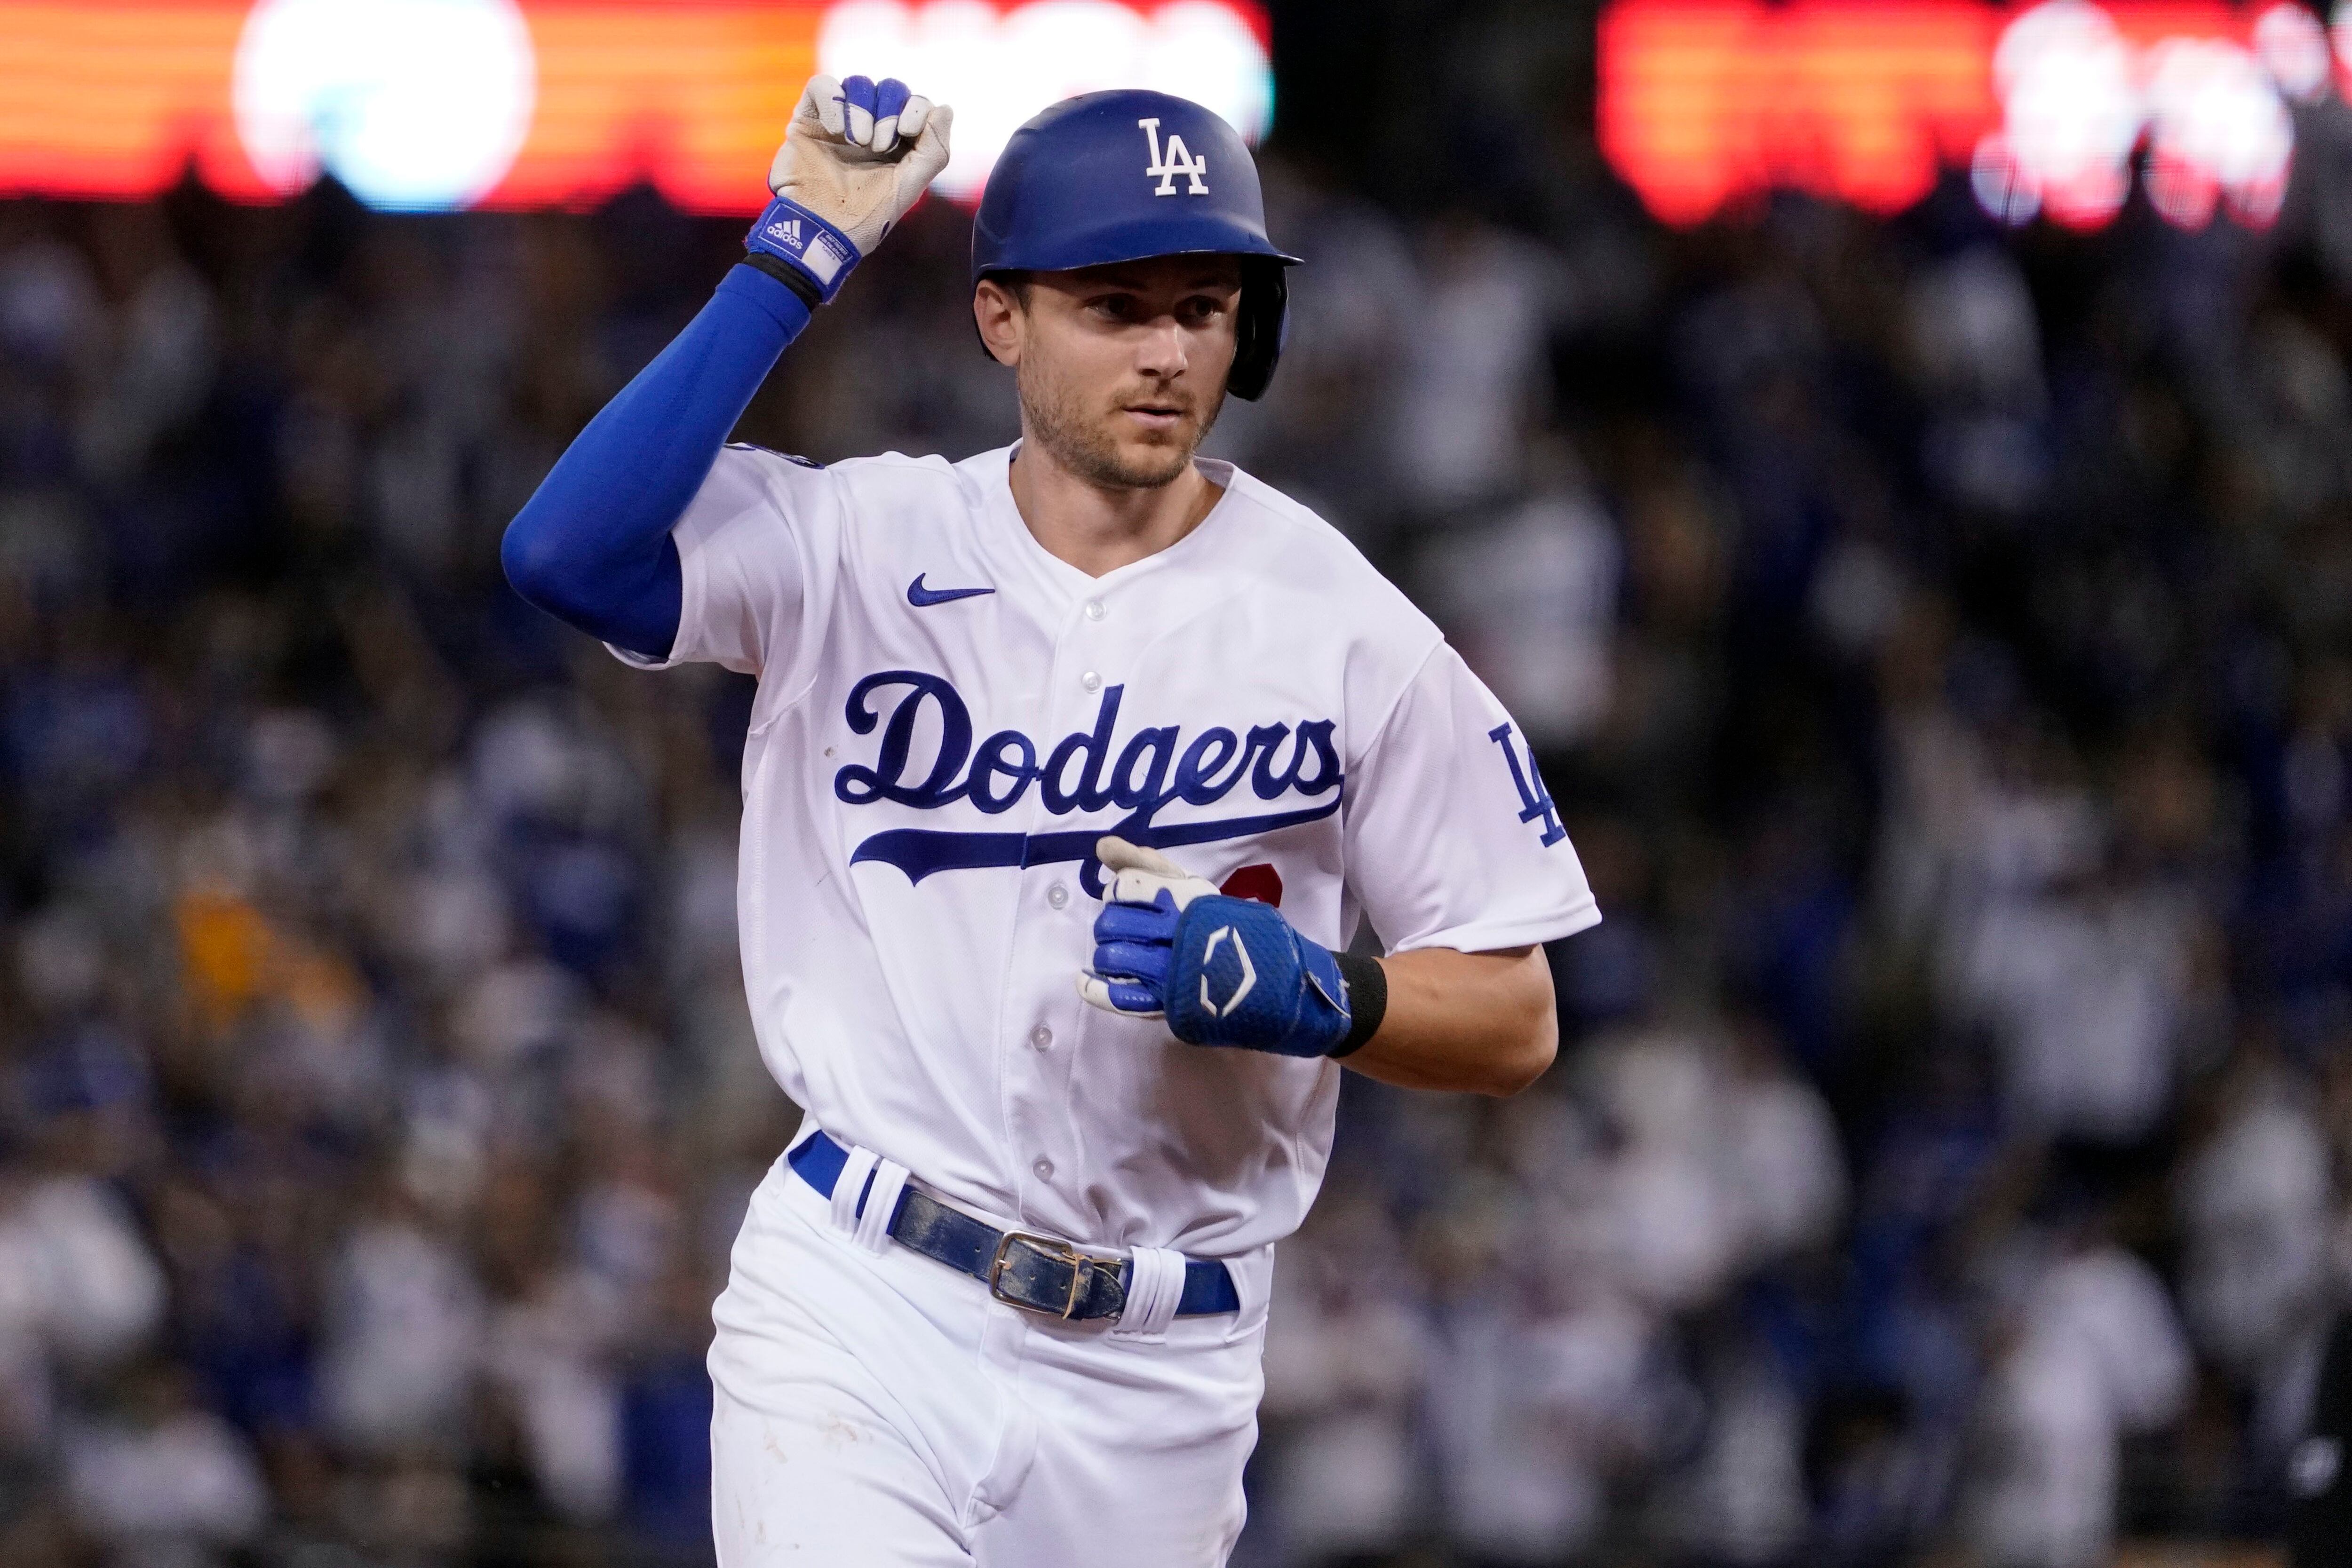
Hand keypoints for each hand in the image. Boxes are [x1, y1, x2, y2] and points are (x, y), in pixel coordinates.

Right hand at [746, 74, 952, 301]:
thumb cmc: (864, 218)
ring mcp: (839, 122)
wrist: (819, 231)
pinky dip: (834, 102)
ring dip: (863, 110)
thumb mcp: (908, 188)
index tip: (909, 131)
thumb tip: (946, 108)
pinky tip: (836, 131)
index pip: (915, 104)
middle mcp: (870, 129)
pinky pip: (822, 86)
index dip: (916, 108)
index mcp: (898, 145)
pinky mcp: (808, 119)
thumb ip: (933, 152)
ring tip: (859, 142)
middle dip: (890, 111)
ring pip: (859, 84)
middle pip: (890, 90)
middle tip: (880, 145)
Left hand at [1078, 837, 1355, 1057]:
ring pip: (1114, 958)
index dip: (1117, 893)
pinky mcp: (1171, 1004)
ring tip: (1116, 956)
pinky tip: (1086, 981)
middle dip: (1110, 926)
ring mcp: (1174, 971)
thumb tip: (1102, 845)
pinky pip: (1119, 997)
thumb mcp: (1193, 887)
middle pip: (1114, 923)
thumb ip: (1148, 863)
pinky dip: (1095, 989)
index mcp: (1186, 899)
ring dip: (1106, 956)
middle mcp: (1178, 932)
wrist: (1274, 977)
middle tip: (1120, 930)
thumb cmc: (1231, 926)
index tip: (1125, 899)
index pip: (1127, 887)